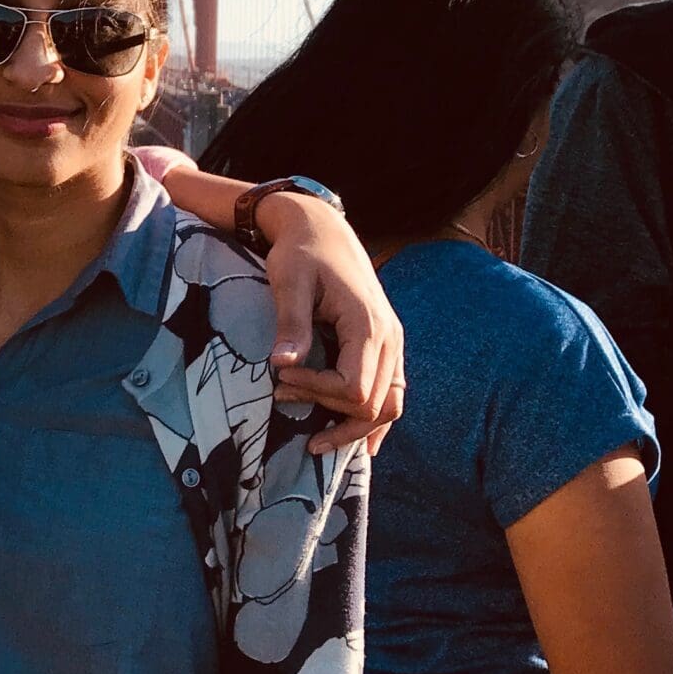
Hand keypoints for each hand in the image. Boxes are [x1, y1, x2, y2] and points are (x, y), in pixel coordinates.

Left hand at [261, 192, 405, 456]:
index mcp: (369, 325)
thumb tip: (281, 364)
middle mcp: (389, 339)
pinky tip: (356, 441)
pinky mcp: (385, 345)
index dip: (317, 392)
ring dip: (356, 428)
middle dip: (331, 414)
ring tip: (317, 444)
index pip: (355, 389)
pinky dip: (374, 419)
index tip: (280, 377)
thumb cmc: (301, 253)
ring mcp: (392, 344)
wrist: (321, 229)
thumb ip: (291, 323)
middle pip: (375, 405)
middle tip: (283, 399)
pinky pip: (392, 392)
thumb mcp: (290, 282)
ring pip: (391, 405)